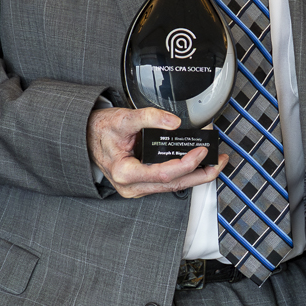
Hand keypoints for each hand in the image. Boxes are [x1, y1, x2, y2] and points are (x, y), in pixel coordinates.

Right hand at [87, 107, 225, 199]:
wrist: (86, 137)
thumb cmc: (100, 130)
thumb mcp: (122, 118)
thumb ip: (149, 117)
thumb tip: (173, 122)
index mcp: (125, 172)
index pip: (164, 173)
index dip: (186, 163)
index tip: (201, 150)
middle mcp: (132, 186)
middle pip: (174, 185)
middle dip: (201, 175)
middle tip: (219, 162)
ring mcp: (137, 188)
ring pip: (173, 186)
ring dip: (196, 175)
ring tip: (214, 162)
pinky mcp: (142, 184)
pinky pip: (167, 182)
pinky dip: (184, 173)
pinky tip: (196, 164)